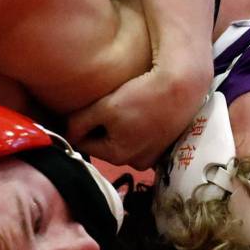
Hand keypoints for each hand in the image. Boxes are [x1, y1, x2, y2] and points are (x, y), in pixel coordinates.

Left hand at [65, 64, 209, 169]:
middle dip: (100, 127)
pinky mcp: (166, 145)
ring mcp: (153, 156)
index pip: (84, 143)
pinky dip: (137, 127)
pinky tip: (140, 110)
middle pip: (105, 143)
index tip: (83, 108)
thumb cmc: (140, 96)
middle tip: (105, 104)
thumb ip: (80, 123)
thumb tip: (67, 135)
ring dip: (119, 127)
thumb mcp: (104, 108)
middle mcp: (135, 162)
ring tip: (124, 105)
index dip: (79, 124)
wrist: (182, 87)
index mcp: (117, 156)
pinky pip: (141, 139)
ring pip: (124, 141)